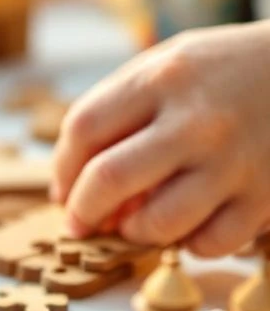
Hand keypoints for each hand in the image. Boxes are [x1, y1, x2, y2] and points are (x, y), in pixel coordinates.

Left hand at [53, 22, 269, 256]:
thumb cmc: (223, 71)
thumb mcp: (167, 66)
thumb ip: (117, 114)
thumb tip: (73, 185)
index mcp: (164, 78)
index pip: (84, 129)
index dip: (62, 169)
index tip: (62, 191)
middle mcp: (198, 121)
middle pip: (110, 178)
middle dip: (83, 211)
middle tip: (80, 223)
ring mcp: (235, 161)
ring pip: (159, 222)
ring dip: (134, 232)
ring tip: (136, 223)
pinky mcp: (267, 196)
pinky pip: (209, 244)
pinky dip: (189, 244)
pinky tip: (188, 225)